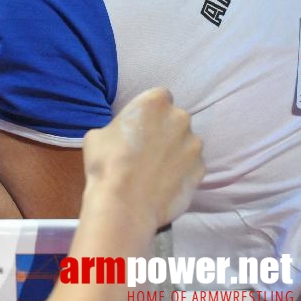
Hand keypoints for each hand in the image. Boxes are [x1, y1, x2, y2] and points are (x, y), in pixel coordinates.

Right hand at [82, 88, 203, 229]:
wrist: (125, 204)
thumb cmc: (106, 163)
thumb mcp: (98, 134)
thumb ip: (119, 127)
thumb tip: (125, 135)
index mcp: (154, 102)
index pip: (159, 97)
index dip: (149, 112)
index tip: (140, 126)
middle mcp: (180, 118)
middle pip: (175, 119)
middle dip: (165, 130)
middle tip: (146, 148)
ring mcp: (194, 145)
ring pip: (186, 142)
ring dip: (175, 150)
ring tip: (156, 169)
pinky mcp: (201, 170)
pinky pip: (192, 165)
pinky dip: (181, 171)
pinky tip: (164, 183)